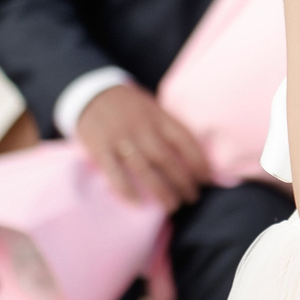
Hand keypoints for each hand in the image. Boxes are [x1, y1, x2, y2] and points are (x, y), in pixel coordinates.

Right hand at [77, 84, 211, 209]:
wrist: (91, 93)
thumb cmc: (129, 105)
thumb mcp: (153, 108)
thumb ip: (169, 127)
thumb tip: (194, 154)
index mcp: (158, 116)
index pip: (185, 140)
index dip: (199, 161)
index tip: (208, 179)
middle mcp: (142, 128)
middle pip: (167, 159)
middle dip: (183, 182)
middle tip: (192, 198)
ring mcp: (121, 139)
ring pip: (145, 169)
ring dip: (161, 190)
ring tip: (172, 206)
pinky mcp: (101, 149)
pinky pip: (115, 173)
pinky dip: (127, 190)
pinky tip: (138, 204)